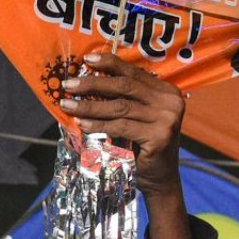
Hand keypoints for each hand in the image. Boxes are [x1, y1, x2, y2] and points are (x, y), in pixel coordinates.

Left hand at [57, 53, 184, 199]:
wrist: (159, 179)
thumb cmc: (141, 144)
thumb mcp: (134, 116)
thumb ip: (121, 97)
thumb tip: (85, 79)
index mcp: (165, 90)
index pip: (133, 72)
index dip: (109, 63)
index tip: (86, 59)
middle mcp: (170, 101)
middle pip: (124, 86)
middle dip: (93, 84)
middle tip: (68, 85)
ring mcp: (167, 119)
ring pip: (120, 106)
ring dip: (89, 106)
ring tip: (68, 105)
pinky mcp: (159, 136)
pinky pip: (121, 126)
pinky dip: (99, 125)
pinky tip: (83, 125)